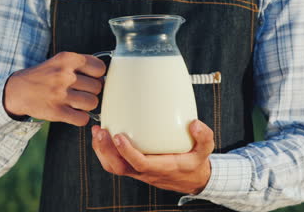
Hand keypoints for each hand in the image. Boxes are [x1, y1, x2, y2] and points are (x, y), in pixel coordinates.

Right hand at [4, 51, 105, 125]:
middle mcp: (64, 75)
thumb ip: (82, 65)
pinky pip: (83, 119)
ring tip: (77, 102)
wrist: (18, 90)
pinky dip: (81, 118)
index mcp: (67, 60)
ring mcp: (61, 94)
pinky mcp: (57, 112)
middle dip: (92, 91)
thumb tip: (104, 78)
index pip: (99, 68)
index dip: (98, 75)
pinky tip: (73, 112)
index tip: (91, 78)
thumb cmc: (44, 76)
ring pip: (92, 103)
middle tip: (81, 91)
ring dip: (87, 104)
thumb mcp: (60, 61)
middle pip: (97, 87)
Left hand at [91, 120, 213, 194]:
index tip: (118, 136)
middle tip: (100, 131)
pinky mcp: (134, 167)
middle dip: (105, 151)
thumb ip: (204, 136)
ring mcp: (138, 171)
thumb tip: (194, 123)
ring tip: (97, 131)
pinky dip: (105, 151)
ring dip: (101, 151)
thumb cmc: (196, 163)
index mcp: (163, 168)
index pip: (141, 163)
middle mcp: (147, 172)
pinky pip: (115, 163)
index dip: (127, 152)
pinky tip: (103, 135)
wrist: (192, 180)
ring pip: (114, 167)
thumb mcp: (206, 150)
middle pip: (119, 168)